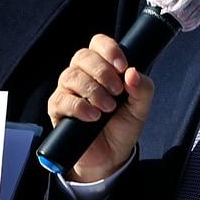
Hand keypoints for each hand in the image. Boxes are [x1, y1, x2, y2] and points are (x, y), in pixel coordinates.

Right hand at [46, 34, 153, 181]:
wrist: (110, 156)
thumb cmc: (122, 126)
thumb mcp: (140, 108)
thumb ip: (142, 89)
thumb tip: (132, 73)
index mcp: (102, 66)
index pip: (99, 43)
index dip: (109, 50)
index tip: (122, 67)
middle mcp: (81, 73)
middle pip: (83, 56)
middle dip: (102, 72)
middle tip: (117, 92)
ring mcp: (67, 90)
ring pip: (71, 76)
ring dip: (93, 90)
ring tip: (107, 108)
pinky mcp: (57, 109)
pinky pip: (62, 100)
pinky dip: (79, 106)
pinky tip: (93, 116)